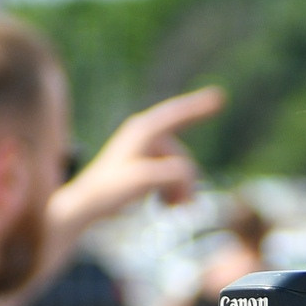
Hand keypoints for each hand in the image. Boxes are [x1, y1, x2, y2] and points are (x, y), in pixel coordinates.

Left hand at [49, 87, 226, 239]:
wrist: (85, 206)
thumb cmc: (109, 192)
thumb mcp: (143, 181)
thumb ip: (171, 173)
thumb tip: (188, 172)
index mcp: (144, 131)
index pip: (177, 115)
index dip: (200, 107)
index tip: (220, 97)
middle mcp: (145, 134)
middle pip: (182, 156)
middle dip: (185, 183)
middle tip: (183, 208)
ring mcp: (145, 149)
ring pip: (178, 169)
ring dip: (178, 190)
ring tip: (169, 208)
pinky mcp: (143, 164)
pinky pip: (170, 174)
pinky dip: (171, 190)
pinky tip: (162, 205)